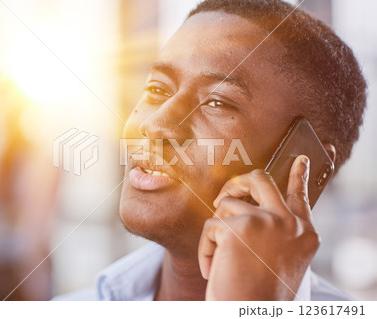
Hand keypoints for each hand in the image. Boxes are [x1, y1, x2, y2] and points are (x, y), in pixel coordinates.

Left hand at [199, 155, 319, 299]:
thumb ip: (274, 232)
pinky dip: (206, 249)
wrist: (249, 315)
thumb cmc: (259, 295)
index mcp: (304, 234)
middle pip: (260, 180)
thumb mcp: (278, 260)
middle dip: (237, 182)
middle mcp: (289, 223)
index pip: (300, 196)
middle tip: (223, 195)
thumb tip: (250, 208)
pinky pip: (210, 227)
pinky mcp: (238, 227)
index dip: (299, 176)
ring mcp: (266, 221)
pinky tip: (214, 270)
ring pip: (226, 206)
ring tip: (224, 262)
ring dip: (218, 233)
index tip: (301, 160)